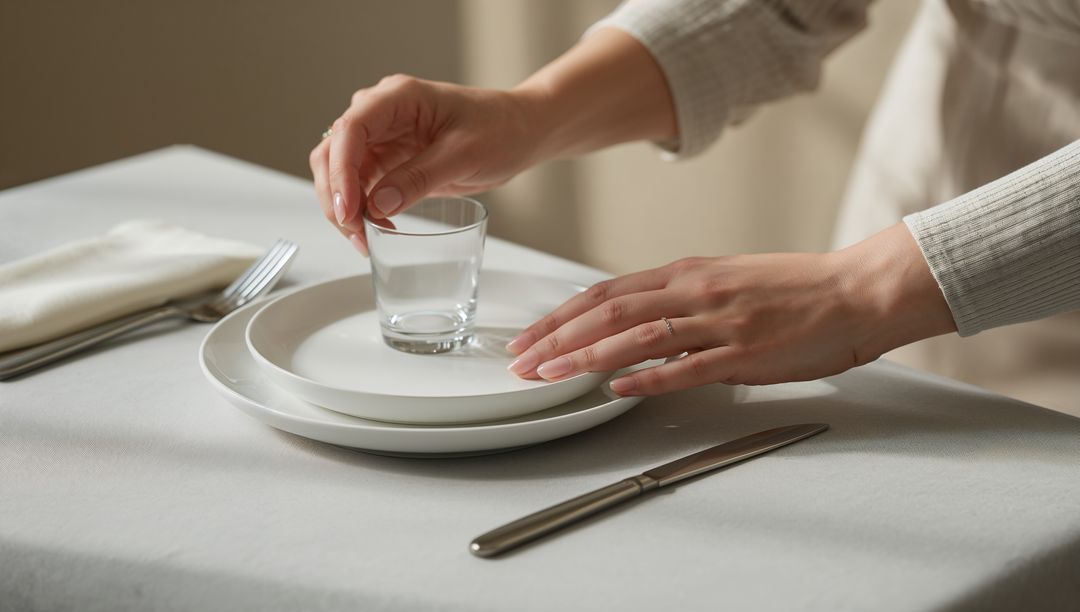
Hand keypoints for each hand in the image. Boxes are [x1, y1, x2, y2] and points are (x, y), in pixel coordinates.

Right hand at [309, 75, 543, 253]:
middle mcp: (381, 114)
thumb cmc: (499, 129)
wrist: (520, 133)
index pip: (351, 130)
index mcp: (397, 98)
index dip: (341, 171)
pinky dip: (362, 211)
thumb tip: (377, 205)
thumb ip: (420, 178)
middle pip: (333, 153)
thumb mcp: (463, 154)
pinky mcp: (389, 162)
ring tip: (365, 240)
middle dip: (337, 196)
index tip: (347, 208)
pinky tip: (378, 231)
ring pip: (341, 174)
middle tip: (356, 234)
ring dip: (345, 208)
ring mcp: (382, 138)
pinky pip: (361, 188)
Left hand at [505, 223, 956, 394]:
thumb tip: (636, 326)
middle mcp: (694, 291)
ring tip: (548, 375)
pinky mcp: (744, 353)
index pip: (606, 293)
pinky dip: (646, 378)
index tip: (529, 335)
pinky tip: (615, 389)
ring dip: (585, 356)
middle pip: (607, 312)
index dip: (561, 314)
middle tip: (519, 360)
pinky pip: (686, 367)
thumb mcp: (725, 281)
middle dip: (556, 336)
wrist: (854, 291)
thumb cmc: (794, 289)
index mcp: (686, 273)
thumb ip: (679, 300)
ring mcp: (717, 321)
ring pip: (636, 336)